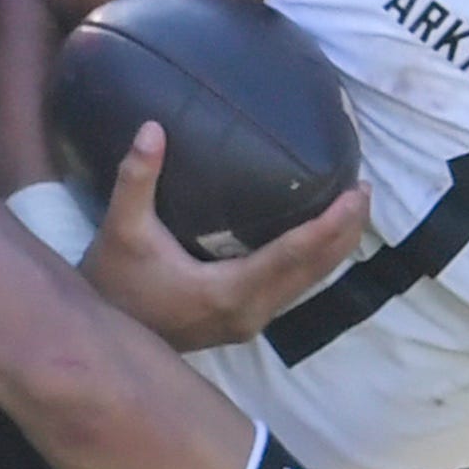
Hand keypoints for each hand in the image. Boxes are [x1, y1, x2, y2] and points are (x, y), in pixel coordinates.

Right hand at [81, 121, 368, 350]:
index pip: (292, 255)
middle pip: (313, 272)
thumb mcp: (122, 230)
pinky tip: (322, 237)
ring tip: (354, 210)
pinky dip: (314, 261)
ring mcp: (249, 322)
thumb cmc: (114, 283)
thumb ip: (136, 179)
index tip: (354, 194)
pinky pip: (294, 288)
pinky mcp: (244, 321)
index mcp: (227, 292)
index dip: (329, 225)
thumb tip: (153, 128)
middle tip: (363, 191)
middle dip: (344, 232)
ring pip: (308, 284)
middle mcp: (248, 313)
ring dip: (334, 248)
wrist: (104, 339)